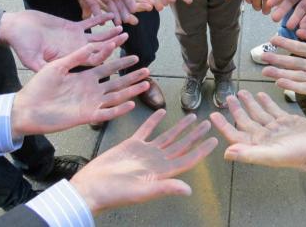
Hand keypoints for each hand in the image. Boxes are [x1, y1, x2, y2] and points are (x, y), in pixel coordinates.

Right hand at [0, 11, 124, 70]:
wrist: (16, 28)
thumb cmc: (22, 45)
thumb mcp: (31, 58)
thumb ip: (42, 66)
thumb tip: (52, 75)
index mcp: (70, 58)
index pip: (92, 59)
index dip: (104, 54)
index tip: (113, 46)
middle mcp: (76, 50)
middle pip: (100, 48)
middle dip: (113, 43)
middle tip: (125, 37)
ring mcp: (76, 39)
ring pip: (98, 36)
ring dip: (110, 32)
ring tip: (122, 26)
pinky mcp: (73, 27)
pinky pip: (90, 23)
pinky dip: (100, 19)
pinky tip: (111, 14)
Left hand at [11, 41, 150, 137]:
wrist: (26, 108)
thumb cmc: (38, 86)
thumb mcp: (57, 66)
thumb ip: (76, 57)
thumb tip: (91, 44)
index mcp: (85, 77)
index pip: (108, 68)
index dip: (121, 62)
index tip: (134, 55)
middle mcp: (91, 90)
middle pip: (117, 82)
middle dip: (132, 76)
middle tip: (147, 70)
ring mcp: (90, 103)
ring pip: (116, 96)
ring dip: (131, 91)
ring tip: (145, 84)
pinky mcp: (87, 116)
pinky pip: (107, 113)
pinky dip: (119, 109)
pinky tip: (131, 103)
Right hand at [70, 109, 217, 214]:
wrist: (91, 187)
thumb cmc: (115, 193)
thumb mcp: (142, 191)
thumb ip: (166, 187)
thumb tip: (189, 190)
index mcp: (162, 172)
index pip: (187, 159)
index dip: (201, 150)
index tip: (214, 140)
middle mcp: (157, 161)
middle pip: (181, 145)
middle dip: (195, 134)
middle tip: (208, 123)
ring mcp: (145, 152)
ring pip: (167, 136)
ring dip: (179, 127)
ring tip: (192, 116)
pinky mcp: (131, 144)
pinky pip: (146, 130)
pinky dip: (154, 120)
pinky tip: (162, 111)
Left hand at [210, 90, 305, 177]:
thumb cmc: (299, 154)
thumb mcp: (272, 154)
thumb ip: (249, 153)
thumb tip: (226, 154)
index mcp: (258, 145)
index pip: (235, 134)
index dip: (223, 125)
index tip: (213, 114)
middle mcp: (265, 137)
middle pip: (246, 121)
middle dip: (236, 110)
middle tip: (228, 97)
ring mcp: (276, 129)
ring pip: (258, 113)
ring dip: (249, 103)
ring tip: (241, 92)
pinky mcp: (288, 121)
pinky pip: (273, 110)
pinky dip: (266, 102)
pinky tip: (260, 94)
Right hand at [262, 10, 305, 101]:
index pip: (297, 47)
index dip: (285, 44)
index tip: (272, 39)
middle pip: (291, 62)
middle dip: (276, 59)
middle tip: (262, 56)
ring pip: (292, 75)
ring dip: (278, 72)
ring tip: (264, 70)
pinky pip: (301, 87)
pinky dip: (290, 85)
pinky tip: (278, 81)